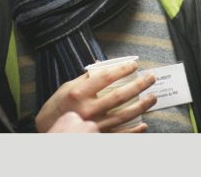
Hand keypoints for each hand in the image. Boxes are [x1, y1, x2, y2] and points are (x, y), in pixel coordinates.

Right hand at [35, 62, 156, 132]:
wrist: (47, 128)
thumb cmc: (59, 105)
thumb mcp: (68, 86)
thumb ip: (87, 78)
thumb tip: (103, 65)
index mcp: (79, 93)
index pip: (105, 78)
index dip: (122, 70)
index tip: (134, 66)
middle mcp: (87, 109)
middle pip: (119, 96)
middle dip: (138, 86)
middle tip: (150, 78)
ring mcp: (93, 125)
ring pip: (123, 115)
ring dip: (141, 106)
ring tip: (152, 97)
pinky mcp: (98, 136)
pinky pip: (120, 134)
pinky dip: (133, 131)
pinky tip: (144, 124)